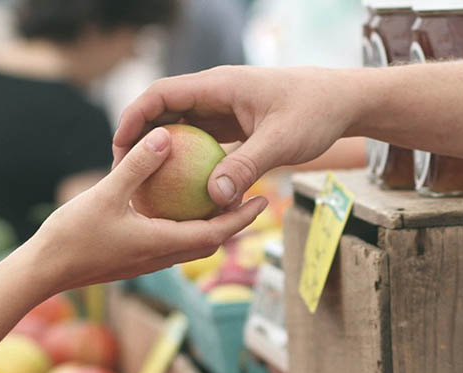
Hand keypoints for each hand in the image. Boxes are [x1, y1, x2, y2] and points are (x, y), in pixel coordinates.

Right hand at [28, 126, 267, 293]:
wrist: (43, 271)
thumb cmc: (72, 236)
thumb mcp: (106, 194)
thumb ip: (137, 166)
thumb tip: (165, 136)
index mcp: (162, 244)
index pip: (215, 233)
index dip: (242, 218)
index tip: (263, 201)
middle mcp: (160, 257)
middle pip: (209, 241)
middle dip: (234, 222)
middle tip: (253, 197)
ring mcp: (147, 260)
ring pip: (190, 243)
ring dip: (209, 225)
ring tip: (220, 198)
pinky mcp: (133, 259)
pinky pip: (169, 241)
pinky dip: (183, 225)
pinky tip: (175, 204)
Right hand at [113, 66, 360, 207]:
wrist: (343, 102)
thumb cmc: (315, 113)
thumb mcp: (281, 142)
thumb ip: (246, 167)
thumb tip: (214, 198)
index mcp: (219, 85)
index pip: (162, 94)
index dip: (135, 118)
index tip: (120, 147)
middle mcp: (216, 93)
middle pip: (164, 110)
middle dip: (140, 138)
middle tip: (124, 172)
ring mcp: (224, 108)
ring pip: (181, 126)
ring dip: (163, 151)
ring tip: (145, 184)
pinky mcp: (234, 124)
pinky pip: (201, 141)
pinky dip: (188, 160)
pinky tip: (182, 190)